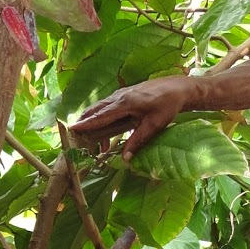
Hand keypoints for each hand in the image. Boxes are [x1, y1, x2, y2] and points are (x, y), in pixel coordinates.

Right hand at [68, 75, 192, 161]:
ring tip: (87, 136)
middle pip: (96, 109)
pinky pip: (108, 106)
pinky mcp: (125, 94)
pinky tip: (104, 130)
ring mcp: (122, 94)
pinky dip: (102, 117)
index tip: (72, 129)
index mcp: (125, 103)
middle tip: (74, 135)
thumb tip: (125, 160)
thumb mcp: (154, 125)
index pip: (101, 115)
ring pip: (101, 107)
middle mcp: (119, 96)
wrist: (177, 88)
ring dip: (92, 120)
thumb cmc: (168, 105)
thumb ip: (138, 141)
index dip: (86, 124)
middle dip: (84, 122)